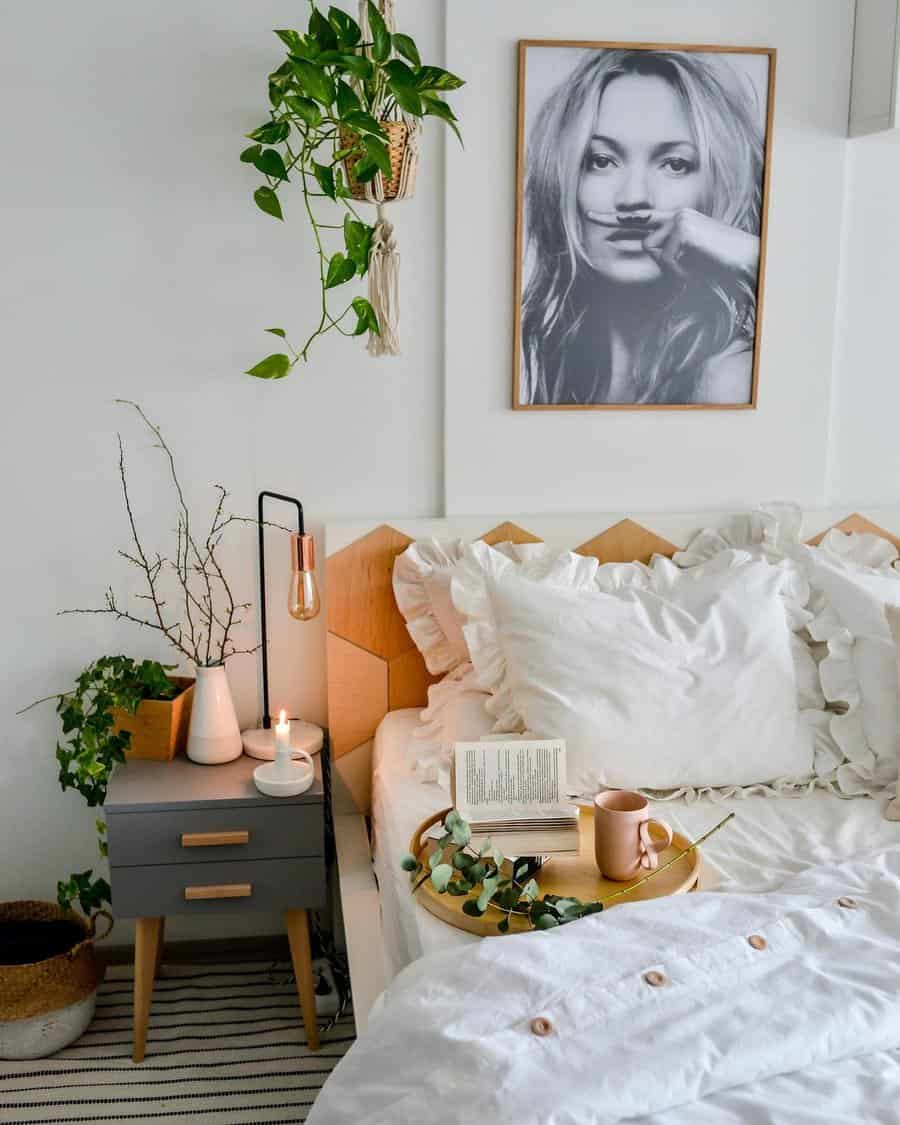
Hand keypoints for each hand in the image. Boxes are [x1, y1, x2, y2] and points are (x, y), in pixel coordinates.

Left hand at [587, 209, 759, 281]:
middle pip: (647, 245)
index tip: (590, 214)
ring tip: (700, 263)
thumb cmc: (718, 265)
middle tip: (694, 264)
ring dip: (675, 267)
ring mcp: (680, 219)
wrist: (745, 261)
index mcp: (676, 220)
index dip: (613, 218)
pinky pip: (667, 259)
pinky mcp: (682, 229)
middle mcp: (677, 214)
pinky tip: (701, 262)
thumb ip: (665, 254)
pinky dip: (682, 269)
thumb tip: (647, 251)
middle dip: (666, 263)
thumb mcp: (687, 259)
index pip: (640, 219)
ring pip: (655, 252)